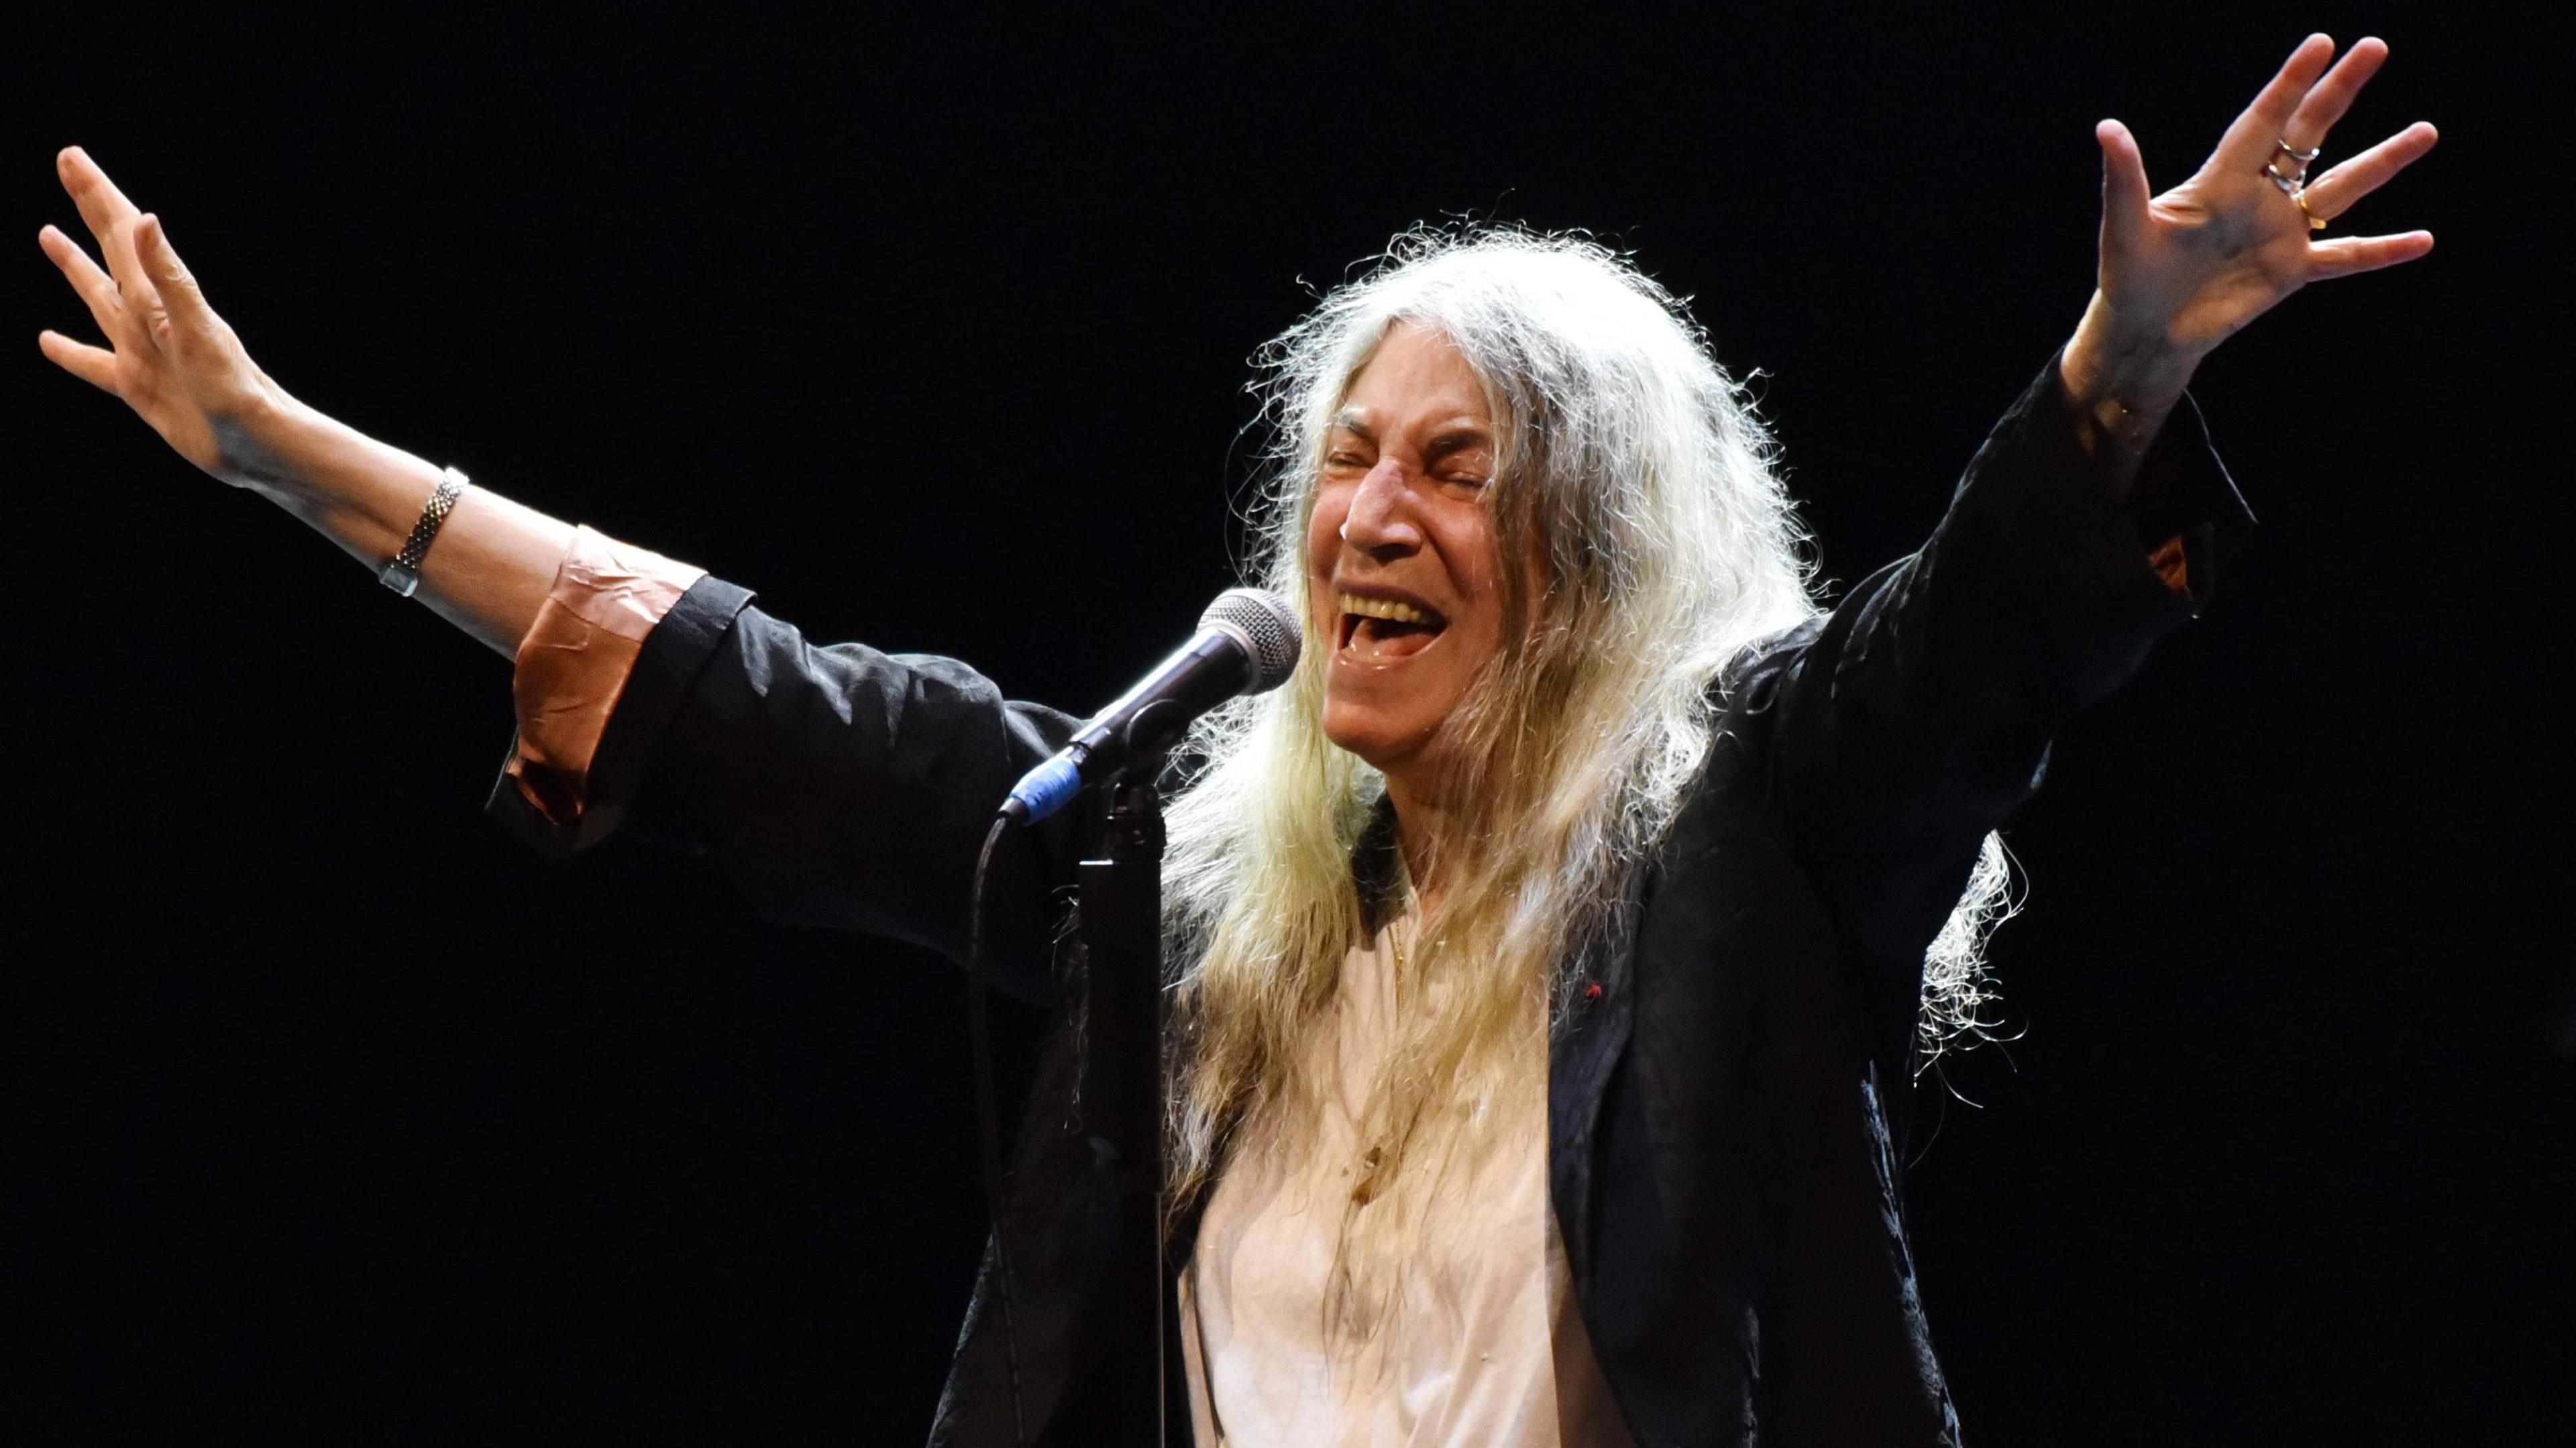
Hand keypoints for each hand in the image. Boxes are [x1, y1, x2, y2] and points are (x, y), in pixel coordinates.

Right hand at [37, 147, 290, 489]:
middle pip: (111, 248)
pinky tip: (46, 341)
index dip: (96, 192)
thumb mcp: (198, 329)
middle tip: (69, 165)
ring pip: (97, 296)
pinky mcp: (138, 386)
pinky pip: (92, 363)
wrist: (257, 445)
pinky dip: (69, 351)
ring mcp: (141, 349)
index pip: (122, 232)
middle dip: (90, 205)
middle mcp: (149, 316)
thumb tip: (145, 219)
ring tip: (49, 233)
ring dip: (75, 265)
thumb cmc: (235, 390)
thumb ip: (171, 277)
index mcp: (160, 296)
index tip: (71, 156)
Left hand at [2063, 34, 2437, 419]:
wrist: (2142, 332)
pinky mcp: (2290, 271)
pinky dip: (2383, 250)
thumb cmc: (2127, 276)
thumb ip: (2124, 178)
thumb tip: (2106, 129)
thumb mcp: (2123, 227)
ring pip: (2341, 188)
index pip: (2262, 121)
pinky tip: (2424, 240)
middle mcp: (2257, 196)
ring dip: (2382, 162)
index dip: (2290, 84)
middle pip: (2308, 134)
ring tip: (2426, 131)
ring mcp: (2279, 231)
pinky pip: (2345, 256)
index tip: (2322, 42)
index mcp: (2219, 180)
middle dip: (2339, 92)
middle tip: (2375, 46)